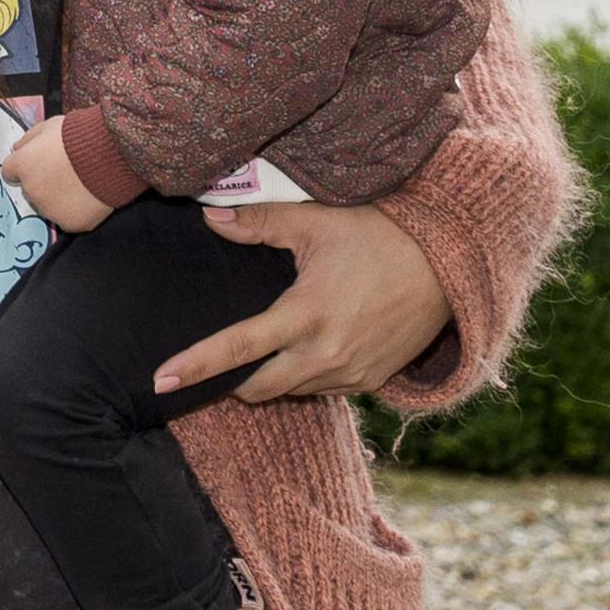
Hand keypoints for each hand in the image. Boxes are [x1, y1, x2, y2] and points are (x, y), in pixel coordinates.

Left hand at [0, 117, 109, 235]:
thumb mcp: (50, 125)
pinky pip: (69, 219)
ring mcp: (50, 210)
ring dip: (59, 198)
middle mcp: (31, 190)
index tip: (39, 164)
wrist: (111, 153)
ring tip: (81, 184)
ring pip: (49, 206)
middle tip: (66, 172)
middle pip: (30, 190)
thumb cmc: (80, 135)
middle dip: (43, 183)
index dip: (25, 167)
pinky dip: (77, 211)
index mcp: (23, 165)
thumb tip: (17, 148)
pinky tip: (89, 197)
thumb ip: (29, 138)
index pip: (10, 172)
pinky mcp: (70, 224)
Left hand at [159, 198, 457, 406]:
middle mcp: (326, 353)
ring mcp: (351, 373)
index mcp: (306, 314)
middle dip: (233, 381)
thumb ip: (260, 222)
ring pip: (292, 390)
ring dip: (273, 376)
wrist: (449, 262)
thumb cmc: (381, 234)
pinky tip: (311, 347)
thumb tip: (211, 219)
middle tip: (221, 363)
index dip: (195, 366)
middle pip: (258, 388)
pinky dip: (307, 375)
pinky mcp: (372, 381)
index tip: (160, 381)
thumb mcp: (317, 221)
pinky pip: (324, 389)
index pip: (238, 348)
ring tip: (272, 345)